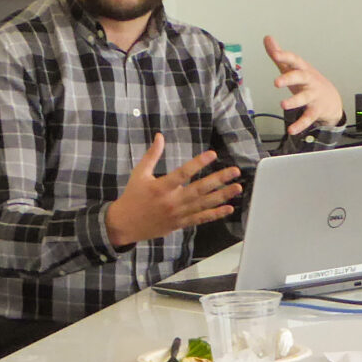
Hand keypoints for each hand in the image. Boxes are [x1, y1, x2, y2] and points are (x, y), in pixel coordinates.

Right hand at [105, 133, 240, 247]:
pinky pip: (200, 218)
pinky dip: (215, 214)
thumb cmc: (132, 196)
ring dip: (222, 196)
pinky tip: (228, 208)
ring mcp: (178, 214)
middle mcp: (172, 201)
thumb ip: (152, 155)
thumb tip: (160, 136)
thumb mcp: (139, 173)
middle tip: (234, 171)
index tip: (212, 154)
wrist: (125, 224)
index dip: (199, 163)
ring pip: (204, 204)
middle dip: (219, 180)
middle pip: (199, 189)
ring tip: (237, 188)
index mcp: (161, 187)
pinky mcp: (180, 223)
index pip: (183, 173)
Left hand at [263, 35, 341, 134]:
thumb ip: (280, 55)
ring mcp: (313, 96)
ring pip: (305, 98)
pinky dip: (300, 124)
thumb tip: (267, 39)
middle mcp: (309, 81)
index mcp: (303, 69)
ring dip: (294, 101)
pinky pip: (308, 118)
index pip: (294, 60)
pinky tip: (291, 129)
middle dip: (289, 78)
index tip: (275, 53)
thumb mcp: (294, 68)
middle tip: (277, 82)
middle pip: (301, 77)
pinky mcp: (316, 110)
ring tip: (283, 105)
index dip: (285, 56)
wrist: (332, 100)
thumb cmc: (309, 82)